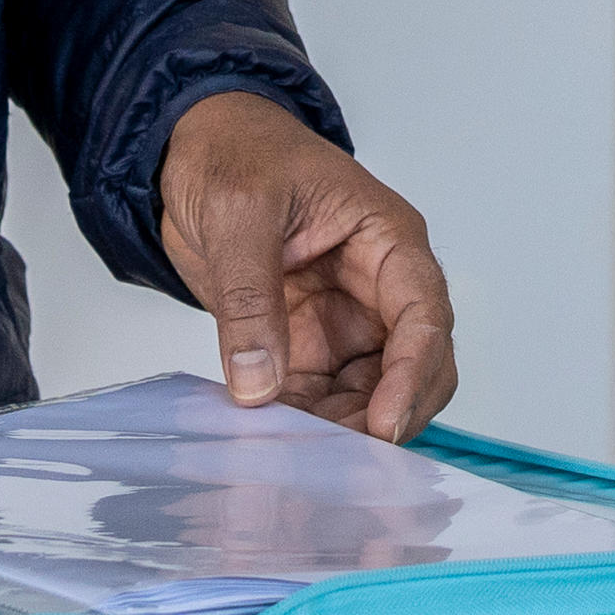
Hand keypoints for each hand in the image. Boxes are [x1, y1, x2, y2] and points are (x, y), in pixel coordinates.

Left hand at [153, 90, 456, 443]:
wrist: (190, 153)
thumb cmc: (235, 153)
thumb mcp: (240, 212)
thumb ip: (250, 298)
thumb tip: (258, 383)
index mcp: (387, 239)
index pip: (424, 314)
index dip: (414, 374)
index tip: (385, 425)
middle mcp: (378, 287)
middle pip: (413, 367)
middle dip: (385, 415)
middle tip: (341, 460)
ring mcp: (345, 321)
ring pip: (369, 394)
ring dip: (341, 429)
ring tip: (297, 457)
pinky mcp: (307, 345)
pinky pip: (318, 398)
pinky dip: (302, 424)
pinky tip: (272, 443)